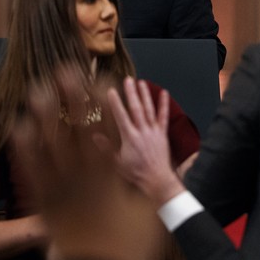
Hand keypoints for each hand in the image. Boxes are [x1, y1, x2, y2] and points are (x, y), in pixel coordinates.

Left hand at [12, 67, 158, 259]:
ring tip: (38, 90)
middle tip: (64, 71)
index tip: (103, 80)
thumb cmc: (124, 250)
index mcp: (111, 177)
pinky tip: (17, 128)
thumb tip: (170, 168)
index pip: (108, 131)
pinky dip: (24, 147)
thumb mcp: (148, 216)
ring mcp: (60, 188)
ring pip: (48, 145)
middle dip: (70, 98)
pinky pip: (30, 170)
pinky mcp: (43, 202)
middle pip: (74, 129)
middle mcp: (83, 177)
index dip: (105, 103)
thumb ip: (150, 189)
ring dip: (43, 115)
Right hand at [108, 77, 185, 206]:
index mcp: (129, 137)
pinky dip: (164, 105)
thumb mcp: (117, 162)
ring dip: (145, 95)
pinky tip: (164, 93)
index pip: (121, 116)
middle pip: (136, 108)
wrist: (156, 180)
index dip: (116, 103)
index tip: (111, 91)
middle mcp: (142, 131)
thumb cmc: (136, 173)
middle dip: (131, 93)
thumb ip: (106, 148)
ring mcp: (153, 131)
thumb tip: (95, 136)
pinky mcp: (162, 134)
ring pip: (149, 110)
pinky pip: (163, 117)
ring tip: (141, 82)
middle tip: (128, 80)